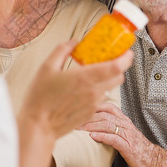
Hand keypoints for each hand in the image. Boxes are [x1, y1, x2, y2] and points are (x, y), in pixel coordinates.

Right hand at [17, 41, 132, 166]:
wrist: (39, 125)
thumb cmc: (40, 97)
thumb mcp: (47, 67)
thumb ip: (62, 50)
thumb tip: (74, 42)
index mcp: (84, 78)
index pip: (116, 67)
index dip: (126, 58)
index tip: (127, 51)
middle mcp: (93, 91)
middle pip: (119, 77)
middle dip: (120, 66)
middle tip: (112, 59)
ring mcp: (93, 104)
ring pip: (110, 87)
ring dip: (108, 78)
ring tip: (95, 72)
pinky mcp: (91, 113)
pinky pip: (101, 98)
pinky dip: (98, 90)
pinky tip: (84, 88)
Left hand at [78, 102, 158, 166]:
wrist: (154, 159)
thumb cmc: (137, 147)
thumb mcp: (125, 132)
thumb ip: (114, 125)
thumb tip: (96, 122)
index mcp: (124, 120)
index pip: (108, 107)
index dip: (94, 106)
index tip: (81, 108)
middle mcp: (125, 124)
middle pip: (104, 115)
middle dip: (88, 116)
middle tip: (74, 119)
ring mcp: (127, 135)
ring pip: (107, 124)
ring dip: (92, 125)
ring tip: (79, 128)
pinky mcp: (127, 146)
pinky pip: (113, 139)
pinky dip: (102, 136)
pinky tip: (92, 137)